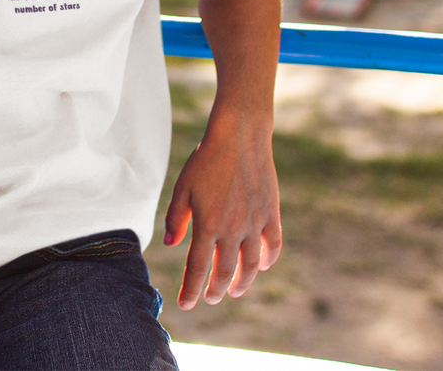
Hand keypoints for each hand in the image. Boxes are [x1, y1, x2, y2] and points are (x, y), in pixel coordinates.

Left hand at [162, 116, 281, 309]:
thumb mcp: (183, 188)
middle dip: (216, 289)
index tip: (186, 305)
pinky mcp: (271, 214)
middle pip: (225, 271)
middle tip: (210, 298)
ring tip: (235, 291)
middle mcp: (232, 229)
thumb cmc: (206, 160)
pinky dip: (267, 260)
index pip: (197, 268)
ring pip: (250, 265)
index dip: (191, 290)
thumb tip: (170, 245)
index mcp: (206, 225)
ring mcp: (254, 223)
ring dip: (242, 282)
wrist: (239, 137)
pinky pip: (272, 245)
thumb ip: (175, 219)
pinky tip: (260, 266)